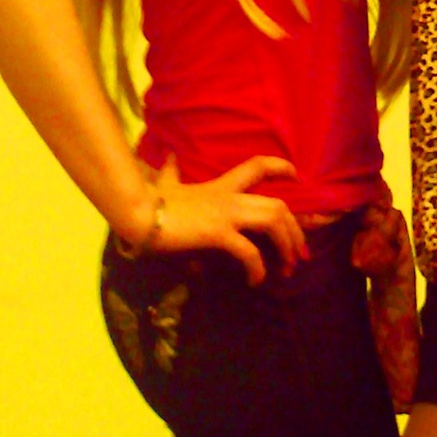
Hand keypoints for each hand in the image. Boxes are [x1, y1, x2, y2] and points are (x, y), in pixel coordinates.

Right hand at [154, 155, 307, 285]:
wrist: (138, 212)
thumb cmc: (151, 200)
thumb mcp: (166, 183)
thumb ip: (171, 171)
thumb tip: (170, 156)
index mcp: (222, 185)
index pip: (258, 166)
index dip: (281, 168)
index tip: (297, 177)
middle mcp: (230, 197)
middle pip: (278, 205)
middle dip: (295, 230)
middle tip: (298, 253)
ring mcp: (226, 214)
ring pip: (273, 221)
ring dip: (287, 246)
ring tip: (287, 268)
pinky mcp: (218, 233)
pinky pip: (249, 252)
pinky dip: (257, 269)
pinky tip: (255, 281)